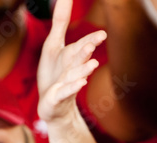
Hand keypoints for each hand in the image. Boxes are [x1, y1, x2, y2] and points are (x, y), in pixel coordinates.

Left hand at [37, 0, 104, 124]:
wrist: (53, 107)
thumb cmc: (54, 74)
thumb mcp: (54, 45)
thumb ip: (61, 21)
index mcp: (71, 57)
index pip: (82, 46)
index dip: (91, 39)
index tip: (103, 33)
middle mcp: (71, 70)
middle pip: (79, 58)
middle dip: (87, 50)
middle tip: (99, 40)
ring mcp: (65, 85)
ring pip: (75, 75)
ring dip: (83, 69)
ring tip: (93, 63)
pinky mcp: (57, 98)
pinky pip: (64, 93)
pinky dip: (71, 88)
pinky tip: (80, 84)